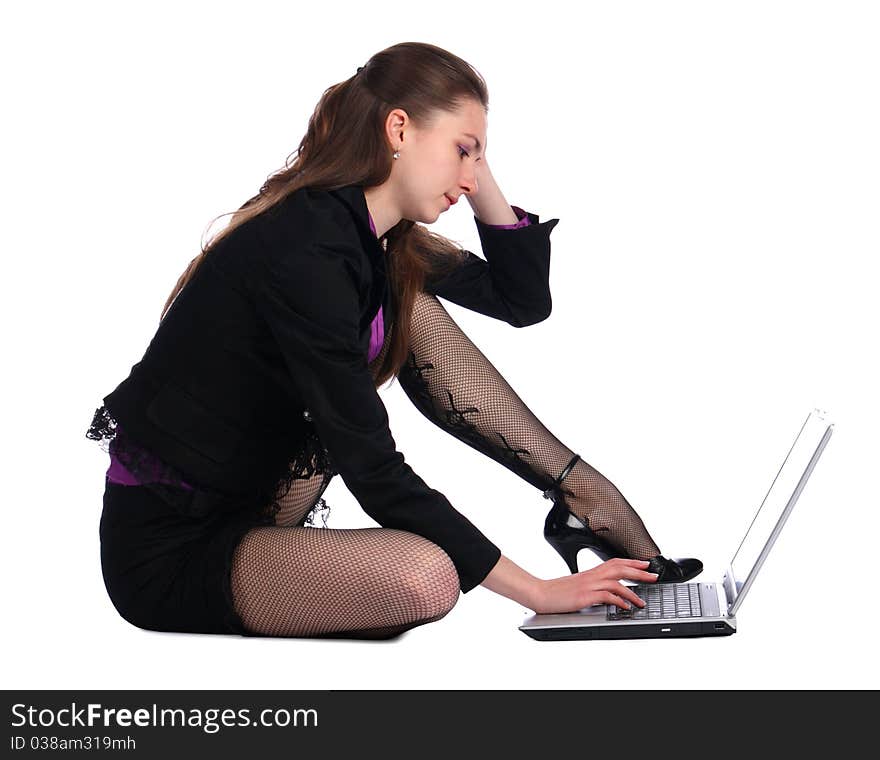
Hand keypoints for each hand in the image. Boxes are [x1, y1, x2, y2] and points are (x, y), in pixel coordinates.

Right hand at [531, 558, 658, 614]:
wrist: (541, 594)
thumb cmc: (557, 591)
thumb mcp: (577, 584)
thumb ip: (591, 585)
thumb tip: (604, 590)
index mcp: (590, 572)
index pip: (615, 562)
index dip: (631, 562)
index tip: (645, 565)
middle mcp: (592, 576)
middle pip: (619, 568)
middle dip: (639, 572)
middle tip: (653, 576)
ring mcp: (589, 585)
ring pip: (616, 582)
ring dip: (632, 591)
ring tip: (642, 600)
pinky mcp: (585, 596)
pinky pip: (607, 596)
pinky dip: (618, 601)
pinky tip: (624, 606)